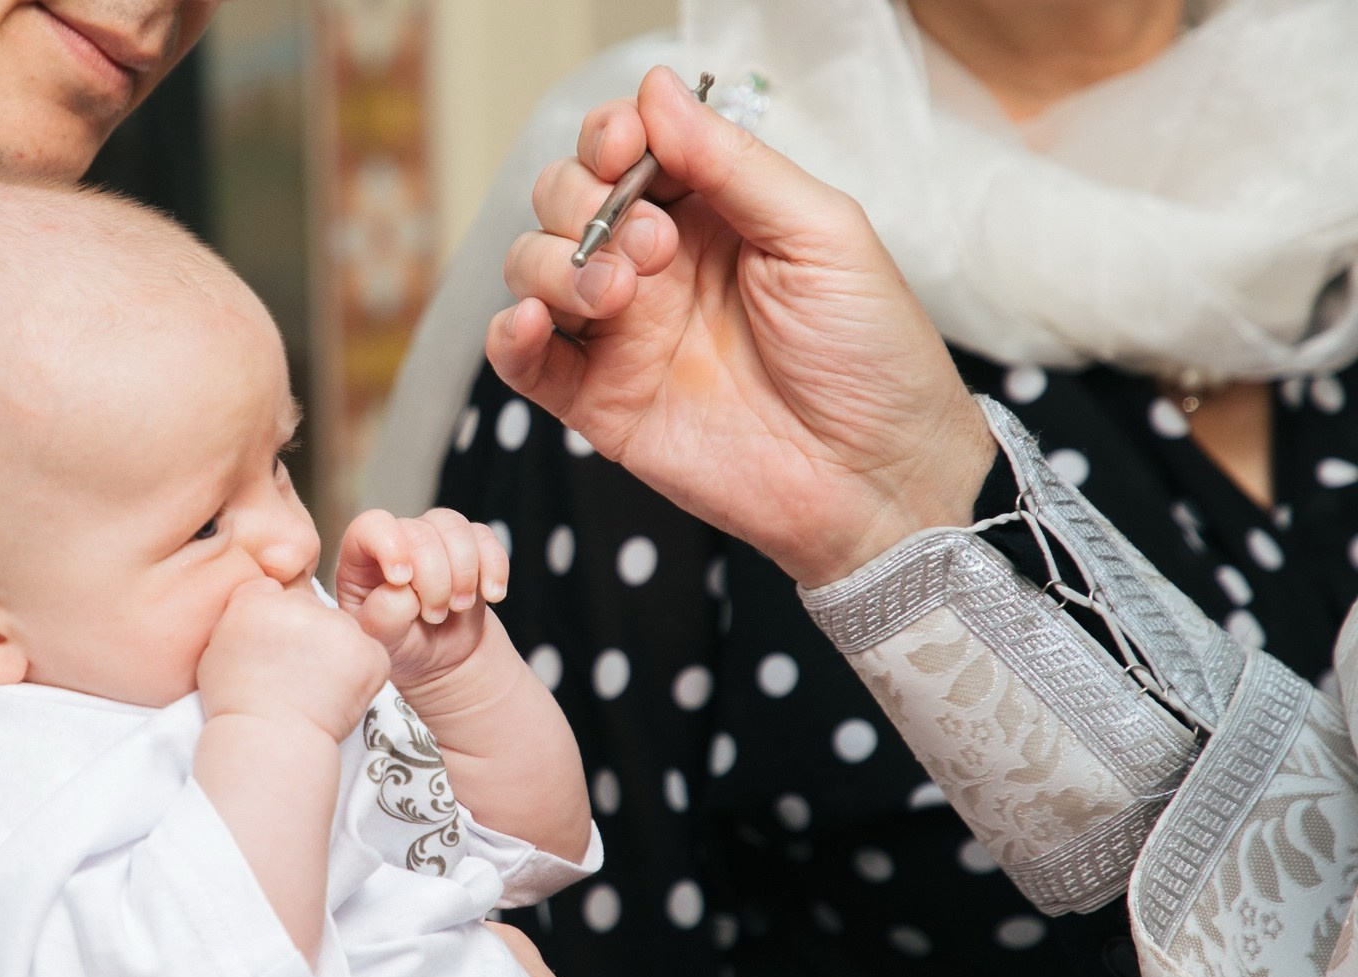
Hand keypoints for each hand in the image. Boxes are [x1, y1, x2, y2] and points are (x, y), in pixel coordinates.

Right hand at [197, 578, 388, 741]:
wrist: (269, 741)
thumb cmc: (238, 703)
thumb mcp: (217, 647)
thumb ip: (242, 608)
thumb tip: (268, 588)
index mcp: (260, 600)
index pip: (281, 596)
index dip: (280, 627)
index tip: (276, 656)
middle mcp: (302, 604)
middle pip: (315, 610)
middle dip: (311, 637)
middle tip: (298, 675)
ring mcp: (340, 626)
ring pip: (343, 631)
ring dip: (337, 653)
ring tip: (317, 689)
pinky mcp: (370, 651)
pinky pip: (369, 655)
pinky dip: (362, 674)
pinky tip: (338, 695)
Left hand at [336, 508, 507, 688]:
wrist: (440, 656)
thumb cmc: (401, 645)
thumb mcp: (382, 642)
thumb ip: (382, 618)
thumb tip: (400, 591)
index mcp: (363, 559)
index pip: (372, 526)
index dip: (391, 545)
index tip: (403, 580)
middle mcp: (397, 540)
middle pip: (420, 531)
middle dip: (435, 578)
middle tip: (435, 615)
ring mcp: (433, 539)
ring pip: (453, 526)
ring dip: (464, 571)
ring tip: (459, 606)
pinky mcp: (468, 546)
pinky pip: (485, 536)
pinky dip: (494, 566)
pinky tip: (492, 594)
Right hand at [488, 66, 994, 587]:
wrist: (876, 476)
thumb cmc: (871, 354)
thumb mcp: (822, 234)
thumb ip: (735, 164)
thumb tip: (659, 91)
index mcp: (711, 213)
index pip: (626, 148)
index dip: (610, 136)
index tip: (625, 147)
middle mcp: (655, 266)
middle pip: (563, 199)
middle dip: (582, 201)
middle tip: (651, 244)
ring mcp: (621, 333)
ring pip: (531, 266)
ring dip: (552, 262)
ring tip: (618, 293)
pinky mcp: (598, 400)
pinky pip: (521, 360)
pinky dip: (509, 333)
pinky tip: (535, 321)